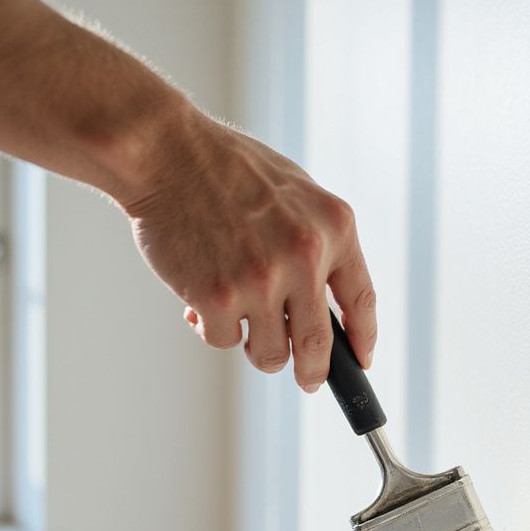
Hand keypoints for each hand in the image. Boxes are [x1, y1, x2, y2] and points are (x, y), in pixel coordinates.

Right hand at [121, 107, 375, 390]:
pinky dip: (214, 329)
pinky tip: (201, 301)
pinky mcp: (217, 296)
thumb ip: (318, 243)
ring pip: (272, 354)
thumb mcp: (297, 193)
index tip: (360, 361)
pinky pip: (225, 340)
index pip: (362, 301)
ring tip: (242, 321)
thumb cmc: (228, 169)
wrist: (165, 150)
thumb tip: (327, 308)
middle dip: (314, 373)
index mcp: (334, 228)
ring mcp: (261, 279)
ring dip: (258, 349)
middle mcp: (304, 256)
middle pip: (320, 345)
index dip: (364, 339)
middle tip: (308, 380)